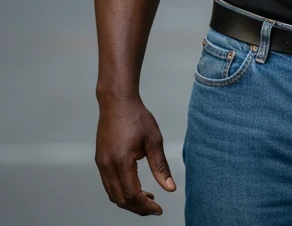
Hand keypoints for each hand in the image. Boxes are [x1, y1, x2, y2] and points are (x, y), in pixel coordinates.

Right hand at [95, 95, 175, 215]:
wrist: (117, 102)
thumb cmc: (137, 118)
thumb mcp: (154, 141)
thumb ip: (161, 167)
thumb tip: (170, 188)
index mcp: (121, 162)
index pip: (132, 194)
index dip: (145, 206)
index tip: (159, 210)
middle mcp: (107, 166)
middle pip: (120, 199)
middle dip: (137, 207)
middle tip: (154, 208)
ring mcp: (101, 164)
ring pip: (112, 194)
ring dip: (129, 200)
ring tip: (148, 198)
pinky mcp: (100, 160)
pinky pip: (109, 184)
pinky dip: (121, 191)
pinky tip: (136, 187)